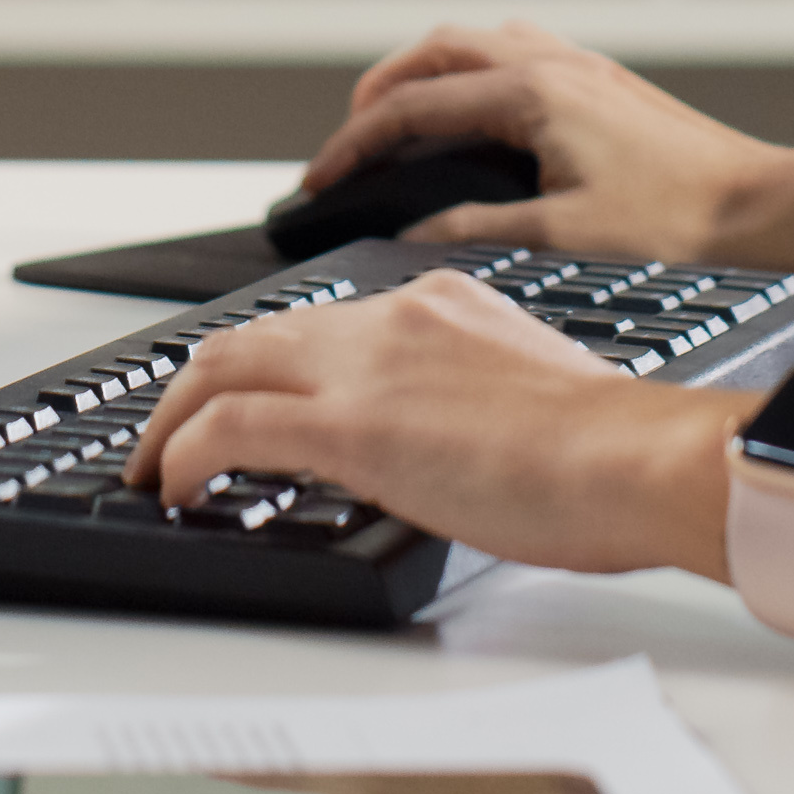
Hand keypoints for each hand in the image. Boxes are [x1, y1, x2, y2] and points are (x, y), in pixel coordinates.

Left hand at [126, 269, 741, 574]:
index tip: (247, 398)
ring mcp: (367, 367)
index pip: (323, 321)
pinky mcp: (351, 425)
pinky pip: (231, 428)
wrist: (636, 457)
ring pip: (223, 367)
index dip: (267, 362)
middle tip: (172, 432)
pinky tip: (180, 488)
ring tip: (157, 467)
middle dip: (194, 384)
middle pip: (254, 333)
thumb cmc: (612, 451)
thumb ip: (472, 395)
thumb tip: (446, 444)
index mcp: (440, 304)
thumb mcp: (530, 392)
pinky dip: (187, 456)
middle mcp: (395, 318)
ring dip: (173, 420)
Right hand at [300, 23, 791, 260]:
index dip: (354, 145)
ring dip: (425, 72)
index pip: (414, 107)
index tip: (319, 179)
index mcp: (534, 93)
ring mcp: (581, 66)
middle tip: (346, 144)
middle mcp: (554, 63)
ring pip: (475, 42)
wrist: (765, 209)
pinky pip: (514, 52)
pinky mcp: (603, 82)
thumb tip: (417, 231)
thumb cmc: (682, 224)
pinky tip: (474, 112)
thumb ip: (479, 228)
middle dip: (378, 93)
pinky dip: (471, 71)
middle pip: (433, 52)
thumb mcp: (565, 236)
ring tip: (396, 119)